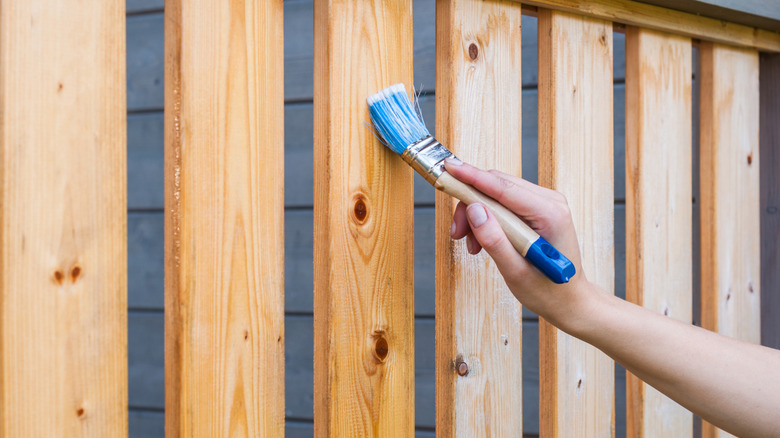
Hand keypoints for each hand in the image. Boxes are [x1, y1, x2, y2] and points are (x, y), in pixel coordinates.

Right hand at [445, 157, 595, 329]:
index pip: (503, 187)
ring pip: (498, 192)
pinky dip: (488, 218)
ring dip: (477, 214)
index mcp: (550, 215)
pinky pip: (505, 202)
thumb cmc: (548, 291)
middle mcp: (551, 202)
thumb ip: (494, 240)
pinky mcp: (538, 209)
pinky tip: (482, 240)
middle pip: (498, 186)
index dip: (472, 176)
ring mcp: (546, 203)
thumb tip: (474, 210)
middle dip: (470, 204)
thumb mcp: (515, 272)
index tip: (448, 167)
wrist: (570, 301)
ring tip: (470, 244)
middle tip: (456, 232)